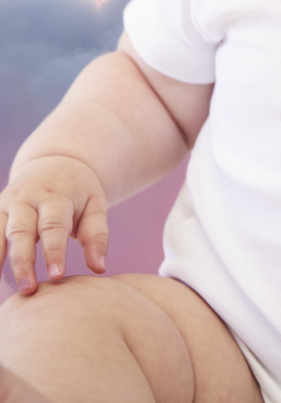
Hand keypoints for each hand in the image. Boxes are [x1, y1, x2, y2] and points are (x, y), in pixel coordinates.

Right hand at [0, 156, 108, 295]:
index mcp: (56, 195)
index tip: (57, 276)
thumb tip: (99, 269)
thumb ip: (96, 235)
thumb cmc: (78, 192)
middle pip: (21, 230)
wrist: (56, 161)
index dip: (54, 251)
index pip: (53, 225)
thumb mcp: (95, 205)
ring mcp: (8, 203)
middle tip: (28, 290)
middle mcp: (27, 197)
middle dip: (23, 261)